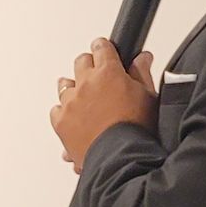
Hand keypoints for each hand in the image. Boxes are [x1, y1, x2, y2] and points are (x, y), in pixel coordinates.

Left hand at [52, 42, 156, 173]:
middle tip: (98, 75)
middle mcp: (85, 84)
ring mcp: (70, 103)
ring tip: (84, 96)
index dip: (104, 48)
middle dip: (89, 65)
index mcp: (108, 72)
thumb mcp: (149, 97)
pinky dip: (64, 112)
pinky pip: (56, 110)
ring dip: (74, 87)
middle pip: (81, 62)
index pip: (102, 47)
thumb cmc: (138, 131)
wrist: (121, 159)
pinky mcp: (60, 122)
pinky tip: (75, 117)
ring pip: (65, 85)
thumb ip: (142, 74)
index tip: (104, 50)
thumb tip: (142, 58)